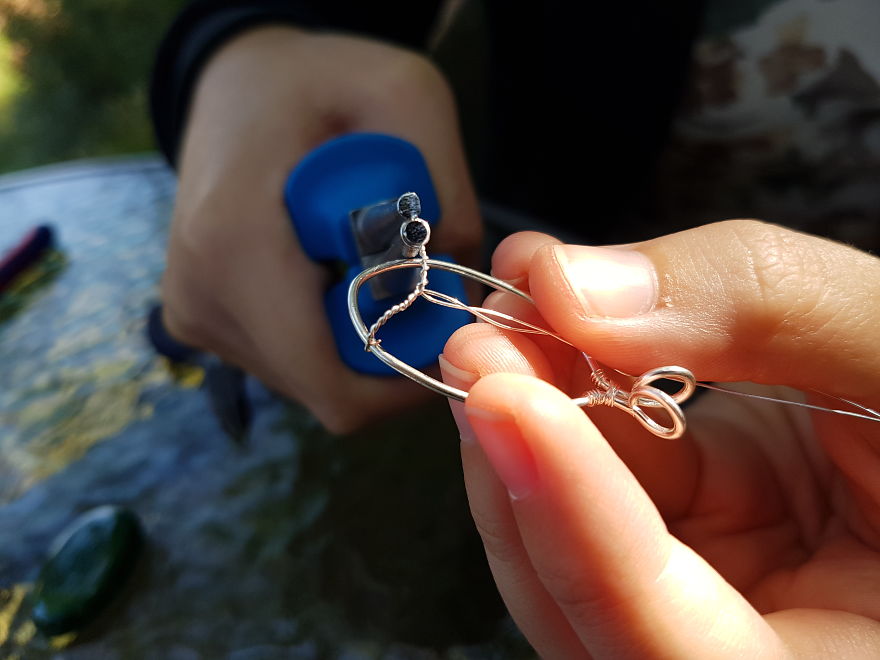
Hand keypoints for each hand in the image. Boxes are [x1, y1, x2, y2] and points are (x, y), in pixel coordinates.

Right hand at [161, 27, 480, 431]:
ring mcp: (194, 317)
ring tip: (361, 258)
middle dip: (388, 347)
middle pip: (329, 389)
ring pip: (311, 380)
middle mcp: (201, 298)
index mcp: (236, 245)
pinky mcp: (200, 322)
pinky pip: (289, 361)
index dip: (407, 377)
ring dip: (358, 333)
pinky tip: (329, 269)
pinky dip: (328, 329)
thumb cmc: (320, 80)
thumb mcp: (407, 97)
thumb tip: (459, 290)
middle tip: (412, 276)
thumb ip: (448, 192)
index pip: (333, 386)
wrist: (238, 84)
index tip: (446, 325)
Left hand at [440, 221, 879, 656]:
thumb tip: (570, 284)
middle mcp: (753, 655)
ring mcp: (703, 609)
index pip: (676, 649)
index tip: (506, 402)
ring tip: (508, 328)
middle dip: (522, 473)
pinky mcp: (677, 553)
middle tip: (484, 343)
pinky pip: (590, 502)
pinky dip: (559, 427)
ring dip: (523, 444)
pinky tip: (549, 350)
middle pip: (587, 615)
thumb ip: (755, 303)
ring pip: (564, 561)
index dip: (582, 532)